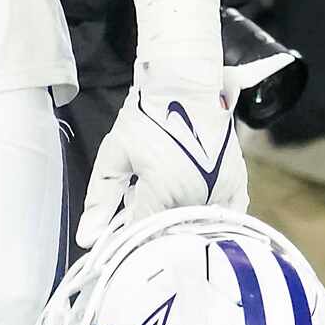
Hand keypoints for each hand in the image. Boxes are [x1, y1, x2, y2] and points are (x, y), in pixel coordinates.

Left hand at [76, 69, 246, 249]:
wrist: (185, 87)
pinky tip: (191, 201)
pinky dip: (206, 217)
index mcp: (164, 191)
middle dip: (152, 226)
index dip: (129, 235)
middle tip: (142, 202)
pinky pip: (222, 218)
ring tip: (165, 193)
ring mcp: (221, 194)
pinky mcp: (237, 187)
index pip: (143, 232)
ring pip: (195, 227)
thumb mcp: (115, 153)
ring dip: (178, 220)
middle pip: (170, 231)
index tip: (120, 230)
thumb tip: (87, 237)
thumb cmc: (146, 117)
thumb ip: (100, 198)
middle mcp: (196, 198)